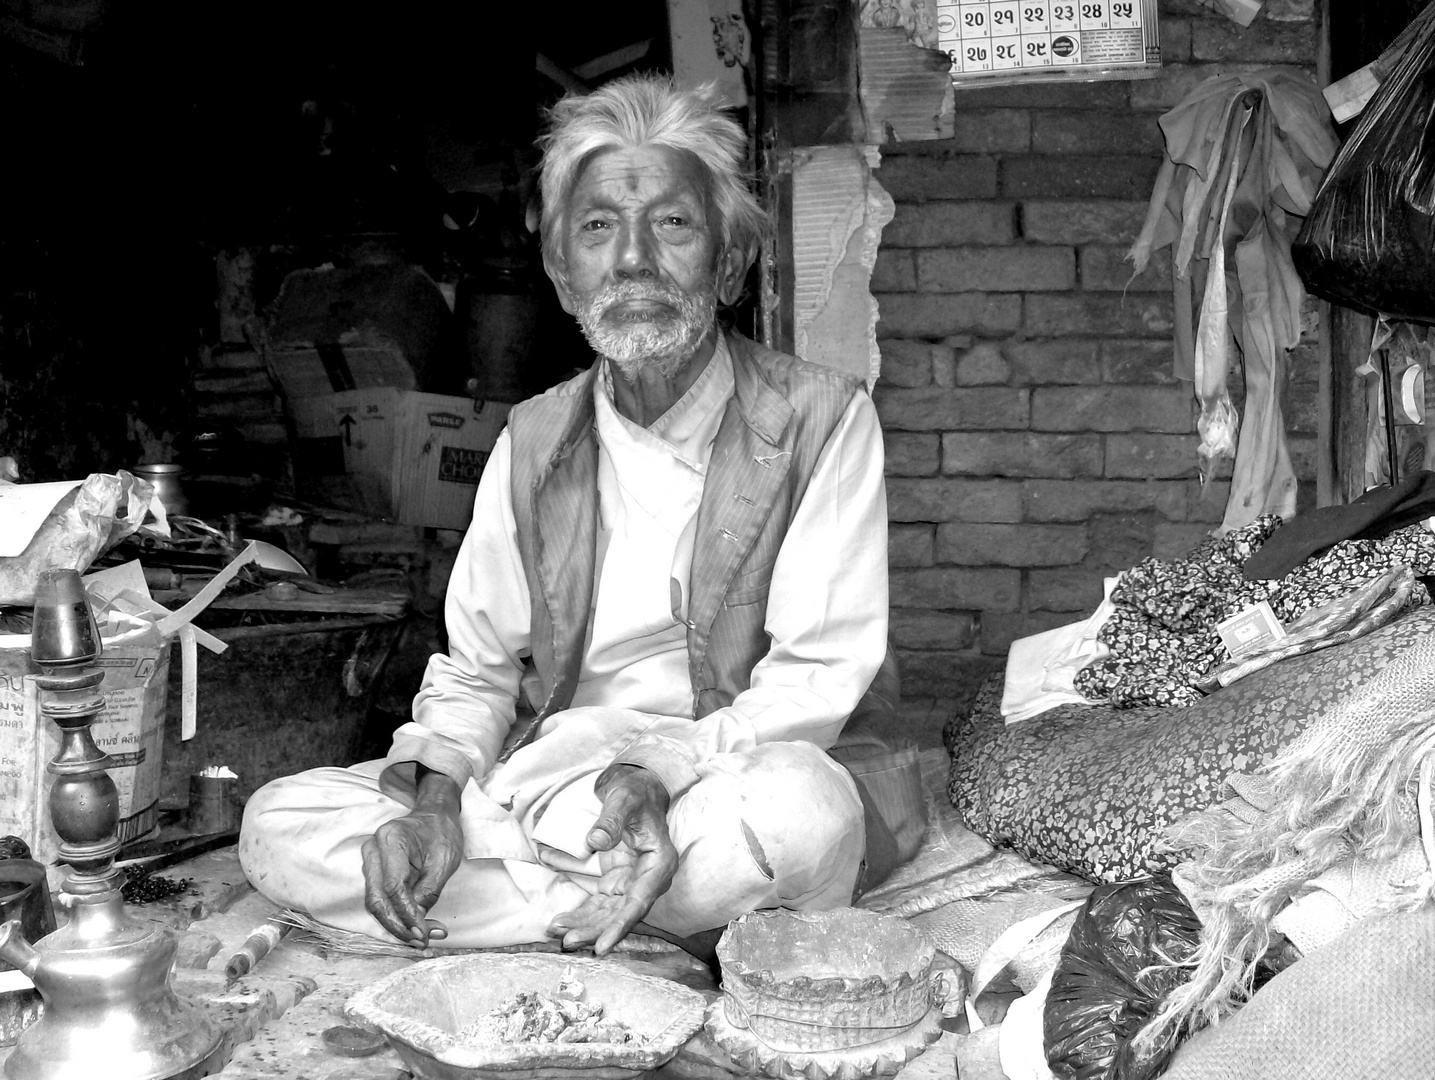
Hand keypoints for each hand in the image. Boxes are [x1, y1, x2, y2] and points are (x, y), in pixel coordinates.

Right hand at [360, 766, 463, 944]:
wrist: (435, 815)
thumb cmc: (442, 832)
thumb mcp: (445, 860)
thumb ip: (429, 891)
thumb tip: (417, 923)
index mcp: (391, 839)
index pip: (393, 887)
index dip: (406, 915)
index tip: (422, 934)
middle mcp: (373, 850)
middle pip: (377, 899)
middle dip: (398, 926)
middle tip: (421, 941)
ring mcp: (370, 860)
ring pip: (375, 902)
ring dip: (397, 925)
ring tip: (422, 938)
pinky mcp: (374, 871)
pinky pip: (380, 898)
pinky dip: (396, 916)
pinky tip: (415, 928)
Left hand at [544, 765, 677, 954]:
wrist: (635, 790)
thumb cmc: (634, 793)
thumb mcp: (624, 798)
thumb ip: (611, 819)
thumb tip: (595, 840)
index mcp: (659, 863)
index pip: (639, 902)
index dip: (620, 926)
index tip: (602, 946)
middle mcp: (648, 879)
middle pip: (621, 914)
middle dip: (595, 930)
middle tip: (567, 941)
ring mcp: (631, 882)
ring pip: (609, 914)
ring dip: (585, 926)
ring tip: (557, 931)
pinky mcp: (617, 882)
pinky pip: (599, 905)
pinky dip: (581, 914)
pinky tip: (561, 921)